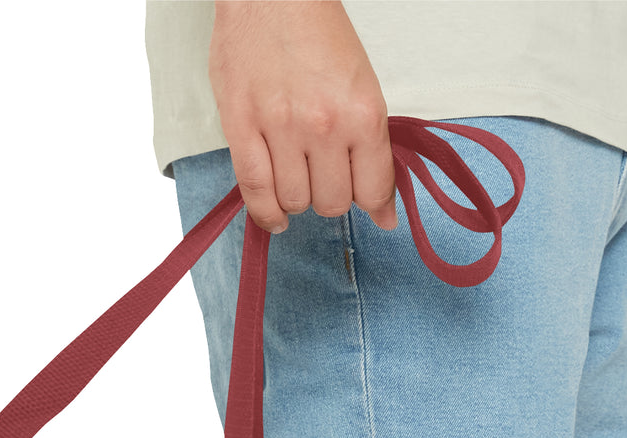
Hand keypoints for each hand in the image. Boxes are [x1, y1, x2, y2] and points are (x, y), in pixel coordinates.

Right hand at [208, 0, 395, 233]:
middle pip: (333, 202)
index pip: (374, 188)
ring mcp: (280, 129)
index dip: (374, 204)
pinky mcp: (242, 129)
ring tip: (297, 177)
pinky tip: (276, 216)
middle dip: (331, 196)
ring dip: (298, 198)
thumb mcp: (362, 84)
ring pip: (296, 202)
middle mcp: (324, 125)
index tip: (371, 206)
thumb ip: (373, 147)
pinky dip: (268, 214)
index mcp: (363, 112)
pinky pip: (255, 193)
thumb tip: (384, 210)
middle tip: (325, 176)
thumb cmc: (316, 33)